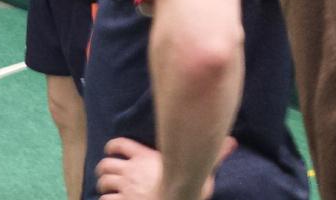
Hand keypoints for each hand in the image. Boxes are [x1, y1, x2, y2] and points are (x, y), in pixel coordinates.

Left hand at [95, 136, 234, 199]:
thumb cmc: (191, 188)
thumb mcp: (202, 171)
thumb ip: (214, 156)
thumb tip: (233, 141)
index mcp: (145, 158)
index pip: (119, 145)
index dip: (113, 147)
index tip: (111, 150)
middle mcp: (131, 170)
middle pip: (106, 164)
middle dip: (103, 169)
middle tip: (104, 174)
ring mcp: (125, 187)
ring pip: (103, 180)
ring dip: (102, 184)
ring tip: (104, 188)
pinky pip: (106, 199)